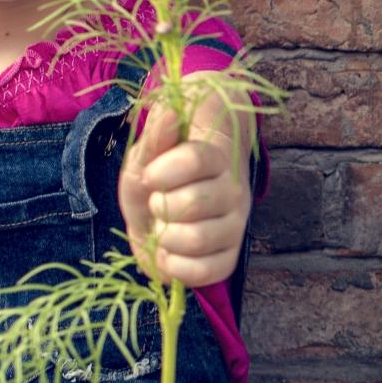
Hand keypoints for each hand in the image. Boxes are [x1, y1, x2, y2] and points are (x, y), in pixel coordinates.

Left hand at [118, 76, 254, 289]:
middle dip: (160, 206)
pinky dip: (176, 267)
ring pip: (198, 239)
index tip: (149, 176)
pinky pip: (206, 272)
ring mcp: (234, 226)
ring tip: (162, 229)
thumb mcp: (147, 153)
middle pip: (194, 203)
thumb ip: (157, 136)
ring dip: (166, 237)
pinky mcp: (228, 258)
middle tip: (157, 203)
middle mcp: (233, 191)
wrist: (163, 208)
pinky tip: (168, 253)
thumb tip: (169, 110)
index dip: (164, 171)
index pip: (198, 160)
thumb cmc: (157, 176)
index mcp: (216, 158)